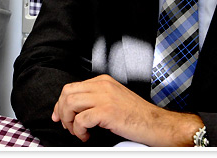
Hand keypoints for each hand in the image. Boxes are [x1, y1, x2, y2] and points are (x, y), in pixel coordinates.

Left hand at [51, 74, 202, 145]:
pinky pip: (81, 119)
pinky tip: (85, 135)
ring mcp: (104, 97)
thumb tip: (76, 108)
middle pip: (67, 93)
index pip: (72, 87)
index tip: (59, 115)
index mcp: (103, 81)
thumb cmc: (139, 116)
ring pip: (70, 104)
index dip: (61, 103)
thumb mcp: (115, 99)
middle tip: (65, 124)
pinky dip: (79, 129)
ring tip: (76, 131)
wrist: (158, 124)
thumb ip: (96, 98)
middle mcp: (102, 86)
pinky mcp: (107, 111)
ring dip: (68, 121)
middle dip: (61, 111)